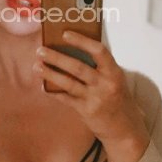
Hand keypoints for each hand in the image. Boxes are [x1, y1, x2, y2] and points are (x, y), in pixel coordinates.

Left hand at [33, 30, 149, 150]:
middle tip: (40, 50)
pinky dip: (53, 92)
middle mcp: (106, 84)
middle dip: (57, 57)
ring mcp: (96, 98)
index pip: (99, 51)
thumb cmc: (116, 98)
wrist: (124, 128)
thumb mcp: (114, 79)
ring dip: (50, 73)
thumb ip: (98, 67)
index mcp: (114, 71)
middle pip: (78, 67)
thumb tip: (70, 50)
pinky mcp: (87, 111)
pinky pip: (66, 99)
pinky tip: (43, 87)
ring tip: (37, 66)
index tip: (65, 34)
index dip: (82, 41)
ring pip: (69, 83)